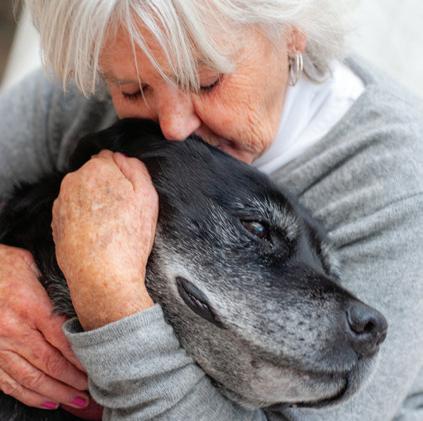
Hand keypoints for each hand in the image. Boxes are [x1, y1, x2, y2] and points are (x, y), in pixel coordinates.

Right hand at [0, 244, 89, 409]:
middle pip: (49, 363)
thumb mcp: (34, 266)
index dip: (80, 357)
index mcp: (30, 306)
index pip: (62, 339)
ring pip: (30, 377)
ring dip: (55, 392)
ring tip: (75, 400)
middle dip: (72, 380)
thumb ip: (56, 286)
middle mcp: (13, 329)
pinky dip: (28, 394)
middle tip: (91, 390)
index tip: (96, 367)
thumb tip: (83, 300)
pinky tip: (45, 400)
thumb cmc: (5, 265)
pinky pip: (8, 382)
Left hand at [52, 150, 157, 330]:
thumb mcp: (147, 196)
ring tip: (110, 226)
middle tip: (122, 211)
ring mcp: (61, 202)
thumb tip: (122, 157)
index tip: (129, 193)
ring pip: (83, 193)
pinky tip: (96, 234)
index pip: (109, 158)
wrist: (102, 276)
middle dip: (107, 186)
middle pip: (94, 175)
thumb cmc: (129, 237)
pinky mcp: (55, 222)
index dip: (123, 175)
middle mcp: (73, 181)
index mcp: (96, 169)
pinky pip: (73, 211)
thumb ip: (136, 167)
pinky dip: (83, 218)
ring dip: (94, 202)